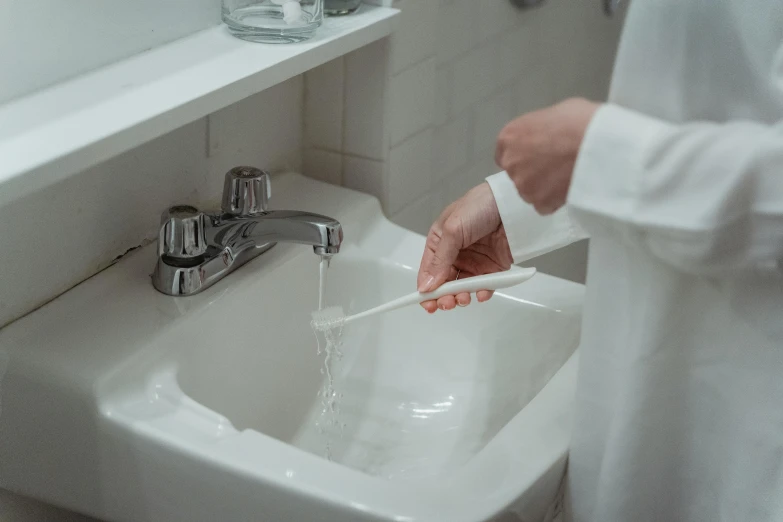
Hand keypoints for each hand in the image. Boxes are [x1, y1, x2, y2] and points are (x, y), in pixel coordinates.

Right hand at [417, 183, 512, 312]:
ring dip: (461, 297)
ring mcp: (474, 261)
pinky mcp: (492, 268)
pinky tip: (481, 293)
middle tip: (446, 303)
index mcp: (440, 241)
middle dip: (443, 296)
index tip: (426, 303)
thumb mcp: (452, 230)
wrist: (513, 205)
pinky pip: (484, 286)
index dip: (426, 288)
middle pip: (444, 283)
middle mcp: (455, 253)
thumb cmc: (480, 206)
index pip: (428, 270)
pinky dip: (481, 293)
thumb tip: (426, 286)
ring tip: (463, 298)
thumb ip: (439, 260)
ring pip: (462, 288)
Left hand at [495, 98, 598, 214]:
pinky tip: (569, 188)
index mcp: (509, 137)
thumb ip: (541, 130)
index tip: (538, 155)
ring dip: (545, 187)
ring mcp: (524, 185)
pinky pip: (545, 205)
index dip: (524, 155)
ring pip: (531, 190)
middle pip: (518, 173)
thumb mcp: (554, 113)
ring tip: (566, 176)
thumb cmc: (580, 122)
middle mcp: (511, 163)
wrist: (597, 145)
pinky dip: (555, 200)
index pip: (506, 153)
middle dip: (534, 171)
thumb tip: (548, 136)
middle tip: (557, 165)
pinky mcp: (539, 202)